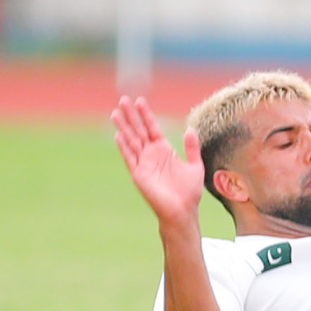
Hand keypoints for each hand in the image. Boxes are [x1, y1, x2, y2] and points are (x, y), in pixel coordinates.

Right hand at [113, 96, 204, 224]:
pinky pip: (130, 158)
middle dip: (131, 116)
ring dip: (124, 127)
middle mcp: (151, 154)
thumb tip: (190, 129)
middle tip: (123, 99)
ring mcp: (143, 163)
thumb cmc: (189, 191)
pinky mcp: (139, 174)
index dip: (146, 115)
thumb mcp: (195, 165)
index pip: (152, 128)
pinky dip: (124, 147)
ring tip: (115, 113)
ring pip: (131, 141)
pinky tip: (119, 135)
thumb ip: (192, 148)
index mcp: (164, 150)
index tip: (140, 100)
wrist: (183, 210)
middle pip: (138, 130)